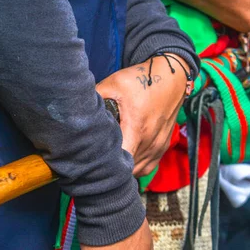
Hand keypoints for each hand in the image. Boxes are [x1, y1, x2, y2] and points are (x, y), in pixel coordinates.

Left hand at [96, 55, 188, 176]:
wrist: (172, 78)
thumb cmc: (143, 80)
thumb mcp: (116, 83)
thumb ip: (96, 95)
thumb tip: (77, 107)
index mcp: (137, 129)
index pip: (120, 161)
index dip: (105, 162)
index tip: (93, 156)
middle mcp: (150, 142)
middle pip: (127, 169)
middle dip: (111, 166)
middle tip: (96, 156)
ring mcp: (158, 147)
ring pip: (136, 171)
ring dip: (123, 168)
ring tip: (109, 158)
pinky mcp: (162, 148)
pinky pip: (146, 168)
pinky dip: (135, 167)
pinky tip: (125, 158)